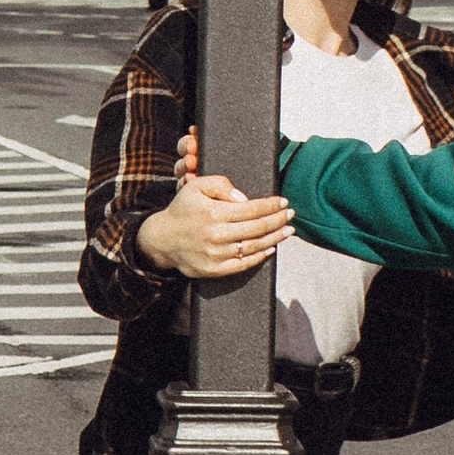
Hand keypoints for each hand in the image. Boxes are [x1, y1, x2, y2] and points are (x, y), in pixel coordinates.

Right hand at [135, 168, 293, 279]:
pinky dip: (260, 257)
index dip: (271, 205)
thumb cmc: (183, 209)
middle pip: (257, 228)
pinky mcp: (214, 270)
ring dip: (275, 238)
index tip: (283, 201)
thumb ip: (220, 184)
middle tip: (290, 214)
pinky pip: (243, 264)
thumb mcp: (196, 186)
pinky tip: (271, 248)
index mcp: (213, 212)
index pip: (251, 208)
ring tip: (287, 230)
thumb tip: (244, 198)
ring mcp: (215, 254)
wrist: (162, 239)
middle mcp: (215, 234)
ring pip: (253, 246)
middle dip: (278, 220)